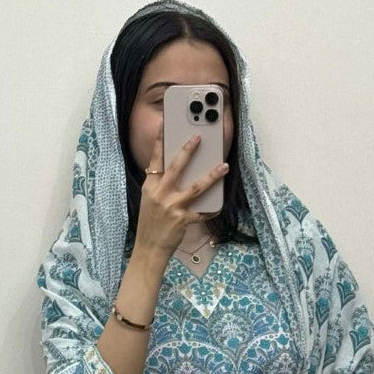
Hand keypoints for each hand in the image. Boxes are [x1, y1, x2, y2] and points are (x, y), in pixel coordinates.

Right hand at [133, 123, 228, 262]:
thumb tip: (176, 172)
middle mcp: (160, 194)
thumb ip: (160, 186)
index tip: (164, 123)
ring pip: (196, 187)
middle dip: (188, 150)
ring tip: (224, 167)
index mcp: (150, 187)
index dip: (159, 140)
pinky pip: (202, 212)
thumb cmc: (150, 225)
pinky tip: (219, 205)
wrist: (149, 249)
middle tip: (199, 137)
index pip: (155, 159)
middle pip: (176, 167)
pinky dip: (211, 209)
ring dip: (212, 176)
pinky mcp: (182, 220)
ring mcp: (172, 207)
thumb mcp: (149, 201)